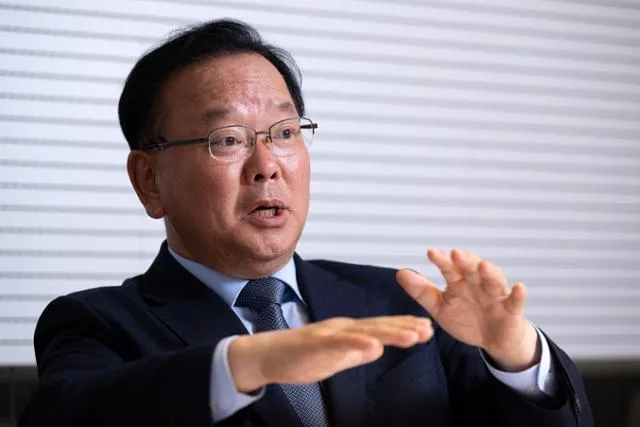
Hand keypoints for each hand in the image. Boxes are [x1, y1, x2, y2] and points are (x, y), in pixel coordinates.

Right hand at [228, 315, 432, 392]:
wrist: (266, 356)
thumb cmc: (298, 356)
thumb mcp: (335, 357)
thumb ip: (355, 352)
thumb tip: (377, 349)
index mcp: (347, 332)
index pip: (380, 329)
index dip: (403, 327)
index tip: (426, 329)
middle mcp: (341, 328)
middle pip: (377, 327)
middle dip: (404, 327)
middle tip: (428, 330)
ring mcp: (328, 334)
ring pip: (363, 332)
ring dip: (390, 333)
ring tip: (412, 335)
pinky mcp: (315, 344)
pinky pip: (339, 344)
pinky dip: (357, 344)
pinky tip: (374, 346)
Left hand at [396, 249, 538, 371]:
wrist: (492, 340)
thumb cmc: (467, 318)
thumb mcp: (440, 307)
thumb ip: (422, 291)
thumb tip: (400, 273)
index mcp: (459, 282)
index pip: (450, 268)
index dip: (442, 261)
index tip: (431, 253)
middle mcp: (478, 284)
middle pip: (472, 269)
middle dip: (465, 261)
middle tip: (455, 253)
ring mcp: (496, 295)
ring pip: (494, 280)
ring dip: (490, 272)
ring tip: (483, 266)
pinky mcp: (512, 310)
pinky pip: (516, 301)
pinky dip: (518, 294)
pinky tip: (519, 287)